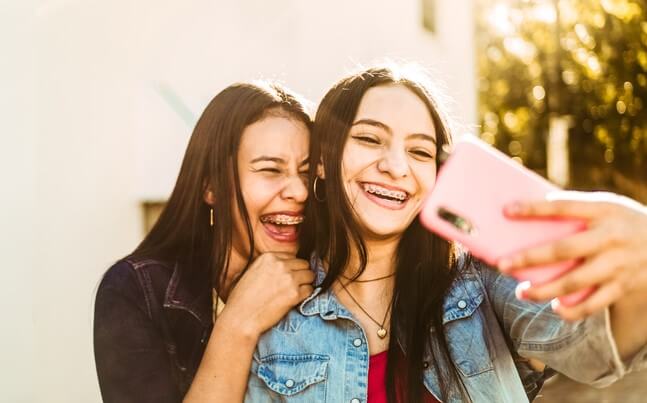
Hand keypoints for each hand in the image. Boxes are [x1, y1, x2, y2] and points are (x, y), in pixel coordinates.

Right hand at [217, 252, 313, 337]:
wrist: (240, 318)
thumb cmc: (242, 299)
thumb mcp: (251, 272)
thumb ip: (268, 266)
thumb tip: (283, 265)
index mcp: (268, 257)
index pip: (292, 256)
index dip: (291, 267)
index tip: (288, 276)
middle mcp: (280, 265)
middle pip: (303, 264)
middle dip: (301, 274)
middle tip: (294, 285)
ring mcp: (289, 278)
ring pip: (310, 275)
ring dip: (305, 284)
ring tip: (295, 292)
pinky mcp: (294, 294)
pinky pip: (310, 290)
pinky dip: (306, 295)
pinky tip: (295, 300)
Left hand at [498, 191, 646, 320]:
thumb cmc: (624, 221)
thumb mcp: (606, 206)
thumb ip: (575, 210)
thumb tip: (529, 214)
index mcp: (603, 210)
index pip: (563, 207)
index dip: (534, 208)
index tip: (506, 210)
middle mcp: (609, 237)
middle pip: (563, 250)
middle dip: (530, 258)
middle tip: (502, 264)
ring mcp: (617, 264)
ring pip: (575, 282)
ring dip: (545, 290)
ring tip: (522, 291)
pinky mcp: (623, 286)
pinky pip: (594, 303)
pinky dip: (573, 310)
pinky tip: (555, 308)